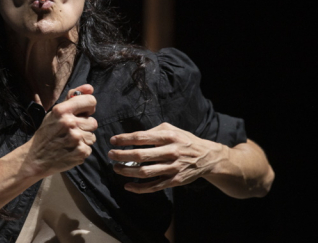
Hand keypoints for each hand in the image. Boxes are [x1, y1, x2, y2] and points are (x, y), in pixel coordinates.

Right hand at [20, 84, 97, 177]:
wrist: (36, 158)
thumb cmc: (46, 133)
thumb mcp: (54, 113)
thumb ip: (72, 98)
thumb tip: (90, 88)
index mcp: (62, 110)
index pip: (91, 101)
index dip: (89, 107)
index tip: (84, 112)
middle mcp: (69, 123)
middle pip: (93, 121)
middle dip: (84, 126)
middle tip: (71, 131)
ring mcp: (76, 138)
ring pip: (92, 136)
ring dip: (84, 139)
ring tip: (69, 141)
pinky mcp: (80, 152)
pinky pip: (90, 148)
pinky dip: (82, 150)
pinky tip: (70, 150)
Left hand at [109, 122, 224, 193]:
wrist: (207, 157)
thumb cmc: (185, 140)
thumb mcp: (172, 129)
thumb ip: (153, 131)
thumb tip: (133, 136)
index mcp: (168, 137)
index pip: (141, 137)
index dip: (125, 139)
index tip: (113, 140)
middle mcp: (171, 152)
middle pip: (140, 155)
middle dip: (122, 155)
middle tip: (111, 155)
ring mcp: (173, 168)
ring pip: (145, 172)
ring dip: (127, 171)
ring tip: (116, 168)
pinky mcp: (175, 181)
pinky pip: (154, 186)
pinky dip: (139, 188)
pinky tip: (128, 186)